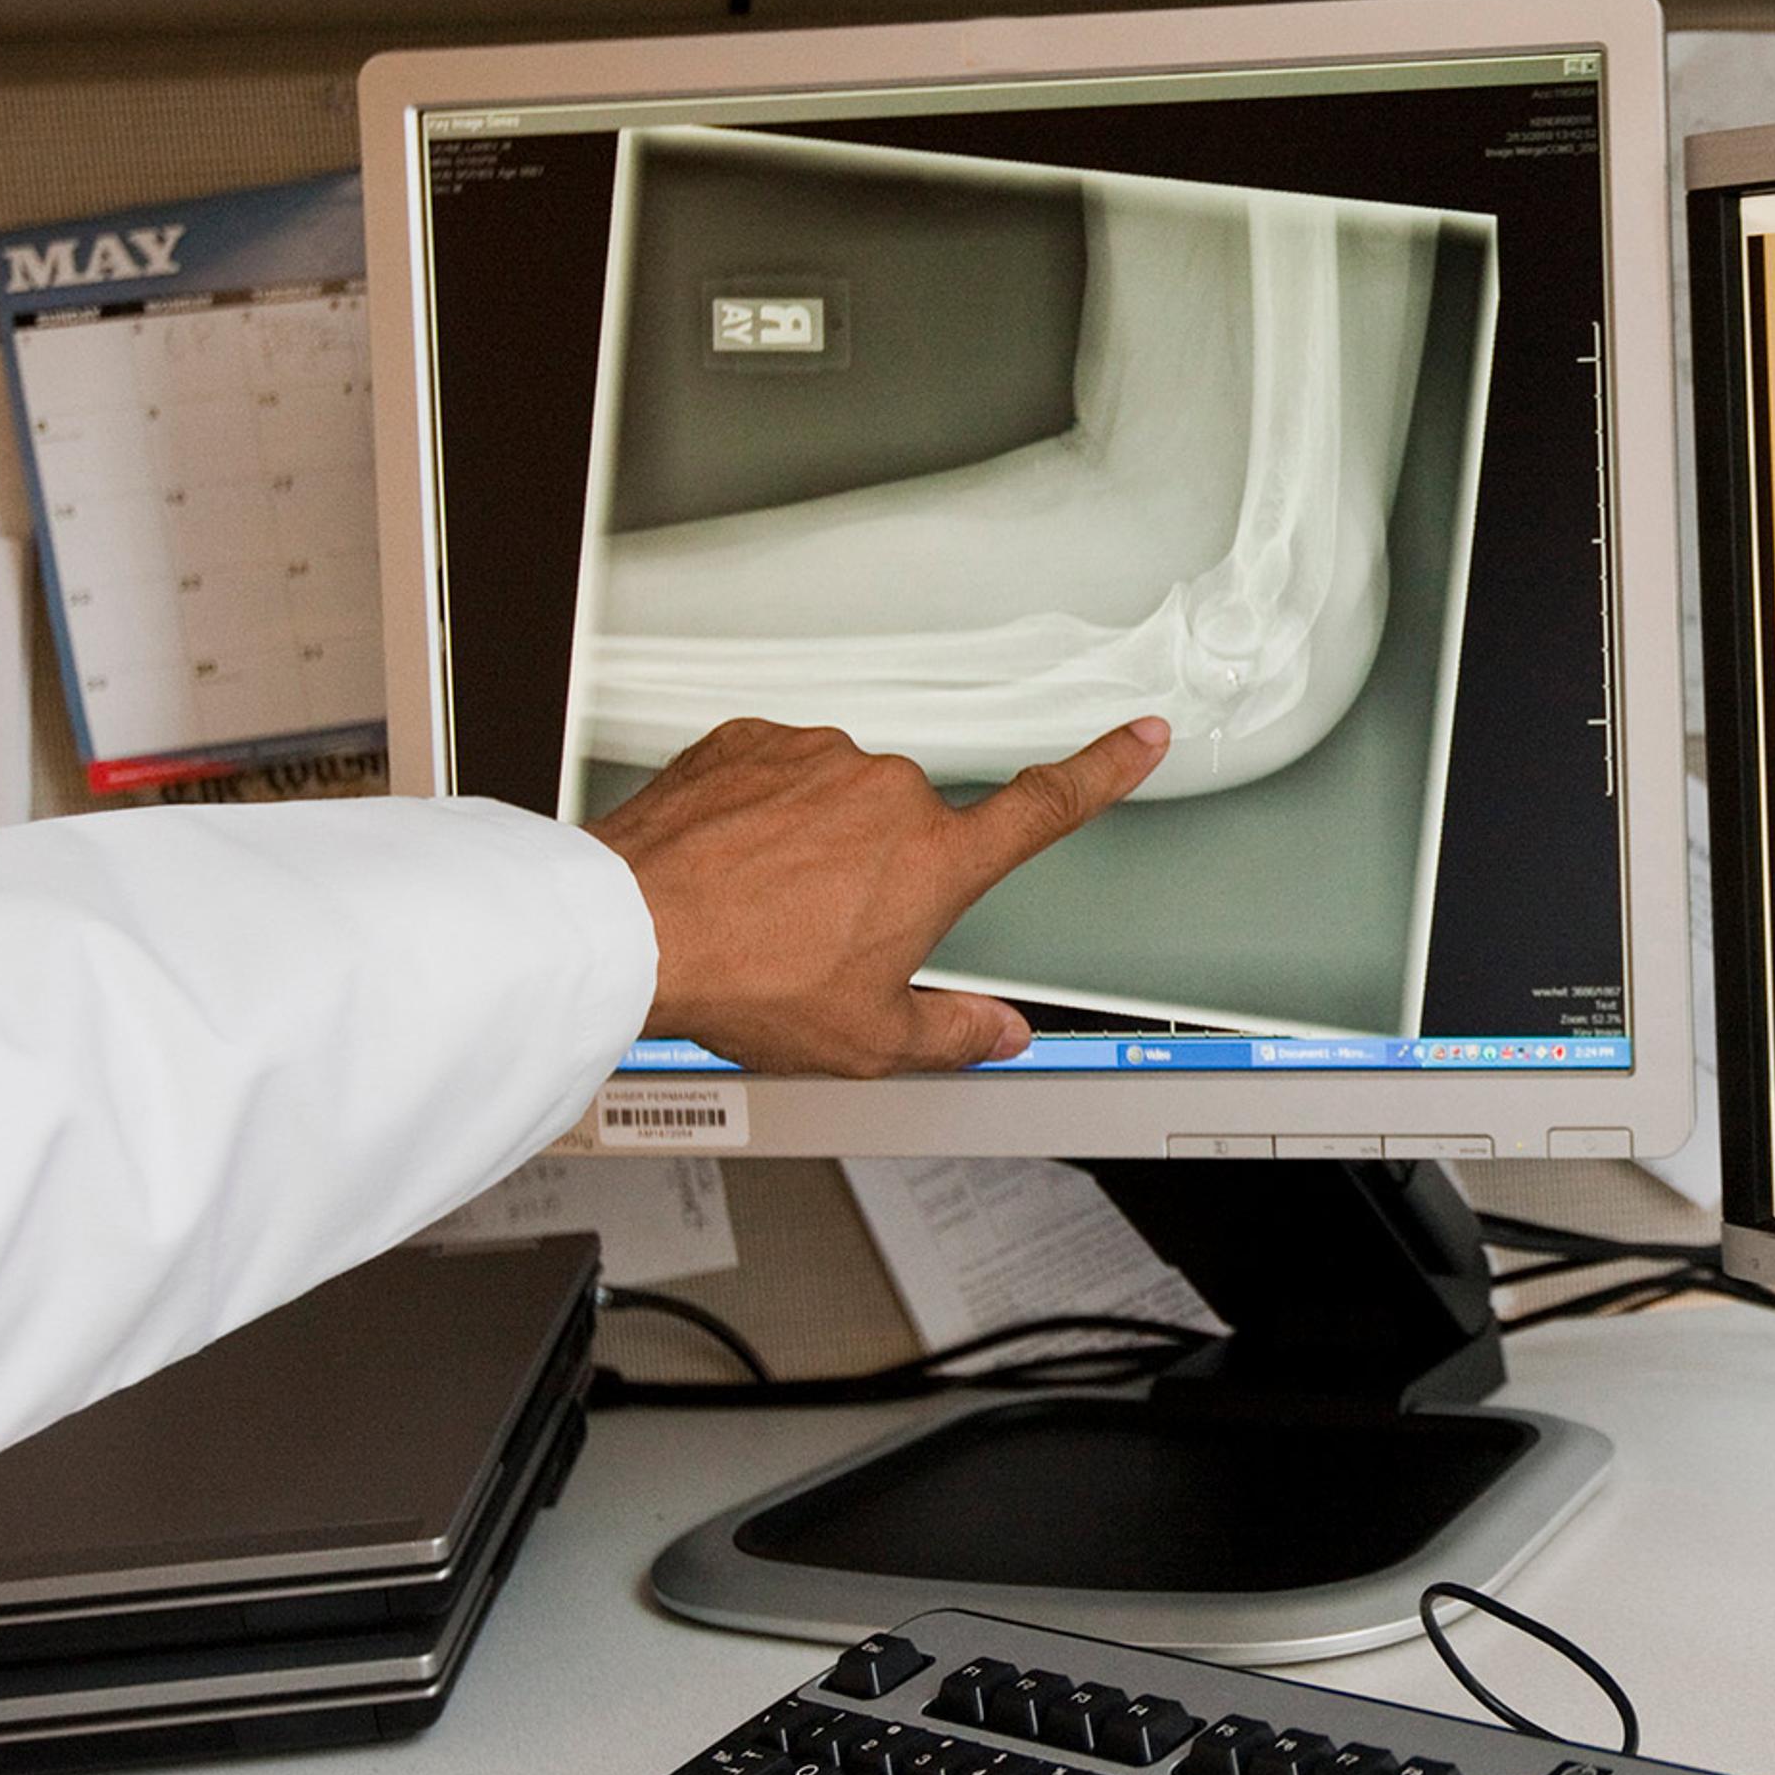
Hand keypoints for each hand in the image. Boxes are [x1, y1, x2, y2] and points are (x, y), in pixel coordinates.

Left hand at [588, 715, 1169, 1075]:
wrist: (632, 928)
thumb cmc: (746, 980)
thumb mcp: (868, 1040)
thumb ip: (952, 1034)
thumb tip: (1000, 1035)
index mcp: (937, 861)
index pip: (1047, 807)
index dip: (1105, 768)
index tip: (1142, 735)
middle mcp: (889, 794)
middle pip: (911, 833)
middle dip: (879, 873)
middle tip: (821, 932)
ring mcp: (818, 758)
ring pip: (837, 801)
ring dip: (813, 841)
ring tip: (759, 903)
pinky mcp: (751, 741)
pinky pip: (774, 775)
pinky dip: (759, 815)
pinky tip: (727, 865)